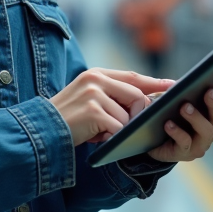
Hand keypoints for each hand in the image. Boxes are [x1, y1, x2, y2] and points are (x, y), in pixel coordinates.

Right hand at [50, 69, 173, 146]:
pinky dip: (110, 137)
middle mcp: (96, 79)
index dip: (154, 82)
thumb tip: (144, 103)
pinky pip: (118, 128)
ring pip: (127, 116)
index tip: (172, 85)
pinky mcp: (93, 111)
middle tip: (124, 127)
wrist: (40, 130)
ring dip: (116, 130)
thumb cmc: (67, 119)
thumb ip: (112, 96)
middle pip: (137, 96)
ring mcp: (94, 94)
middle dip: (137, 116)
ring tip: (97, 132)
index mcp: (97, 74)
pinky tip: (95, 138)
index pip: (133, 76)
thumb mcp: (89, 100)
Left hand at [146, 81, 212, 162]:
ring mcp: (199, 143)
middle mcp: (210, 129)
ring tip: (184, 107)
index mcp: (211, 114)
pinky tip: (168, 124)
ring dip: (197, 118)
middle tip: (209, 91)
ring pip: (206, 131)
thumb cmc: (166, 114)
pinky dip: (177, 132)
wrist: (150, 140)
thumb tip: (178, 84)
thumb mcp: (172, 98)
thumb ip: (177, 90)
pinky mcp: (184, 153)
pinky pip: (184, 142)